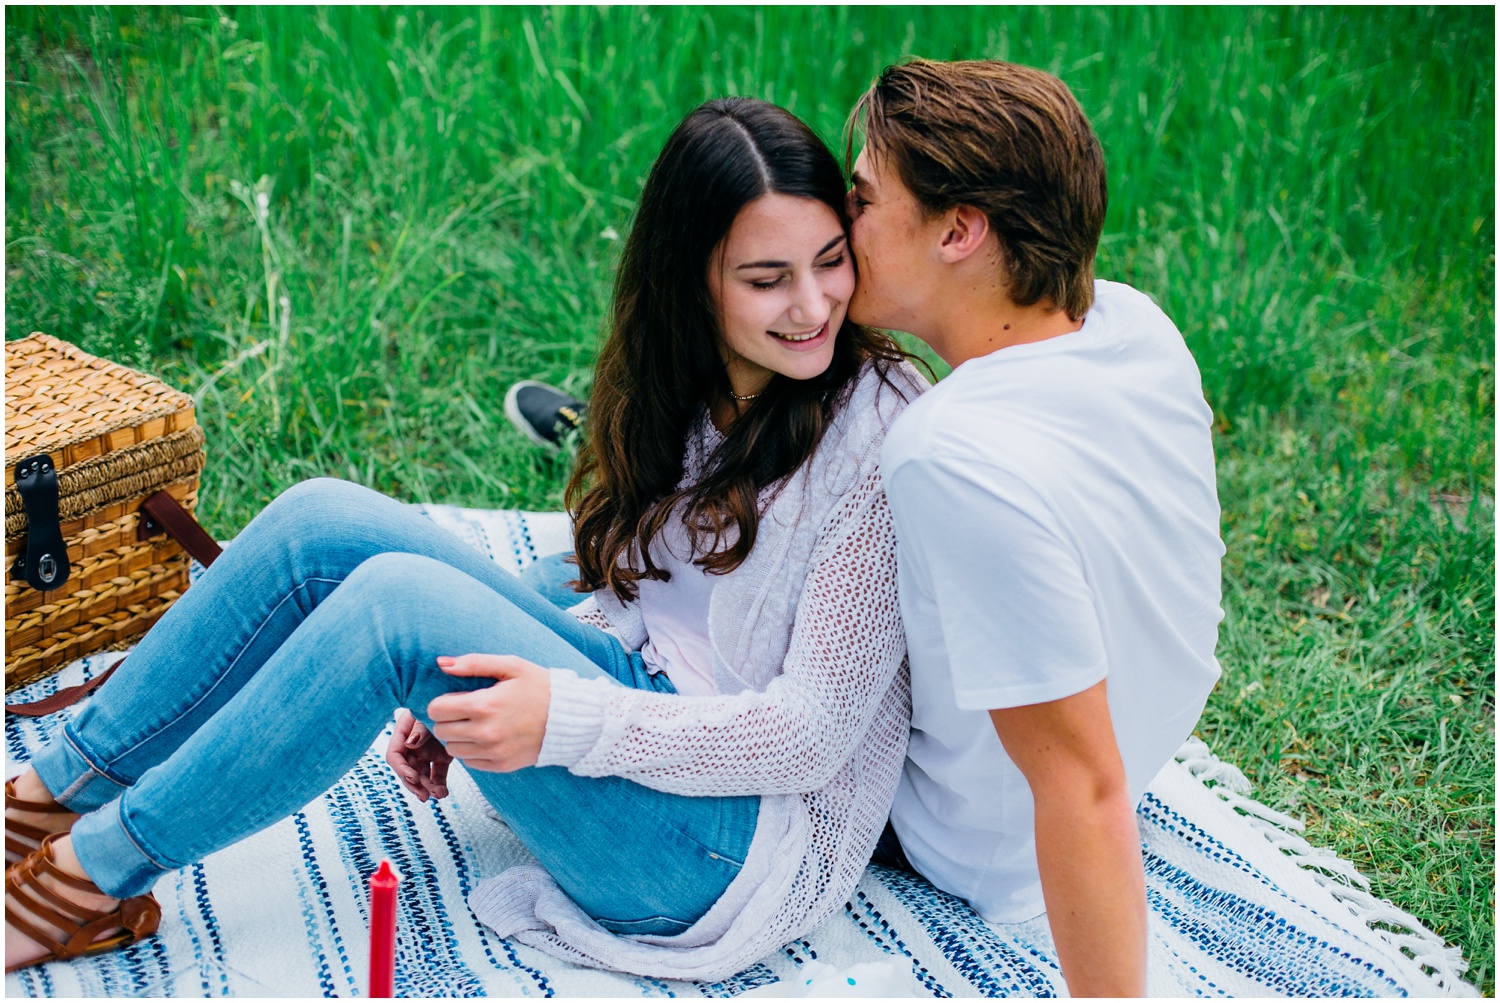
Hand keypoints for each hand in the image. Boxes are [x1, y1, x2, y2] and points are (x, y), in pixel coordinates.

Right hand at [385, 708, 452, 800]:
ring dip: (428, 788)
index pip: (394, 756)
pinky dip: (440, 785)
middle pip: (408, 771)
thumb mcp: (424, 714)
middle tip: (424, 796)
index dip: (402, 769)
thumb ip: (419, 728)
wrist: (451, 700)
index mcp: (402, 735)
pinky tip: (444, 793)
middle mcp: (412, 747)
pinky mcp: (440, 757)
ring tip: (439, 795)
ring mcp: (426, 753)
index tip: (413, 777)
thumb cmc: (434, 704)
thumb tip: (410, 743)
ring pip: (423, 776)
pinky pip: (438, 775)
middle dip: (415, 785)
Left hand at [427, 655, 551, 772]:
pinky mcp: (501, 765)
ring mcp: (493, 752)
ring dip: (458, 737)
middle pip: (441, 731)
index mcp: (484, 705)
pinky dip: (472, 751)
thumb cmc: (540, 687)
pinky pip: (469, 762)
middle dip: (448, 719)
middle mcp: (485, 732)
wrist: (571, 718)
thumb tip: (441, 663)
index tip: (455, 698)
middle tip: (464, 711)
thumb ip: (474, 663)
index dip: (441, 702)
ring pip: (452, 749)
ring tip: (476, 725)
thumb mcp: (511, 666)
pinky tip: (487, 738)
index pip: (436, 710)